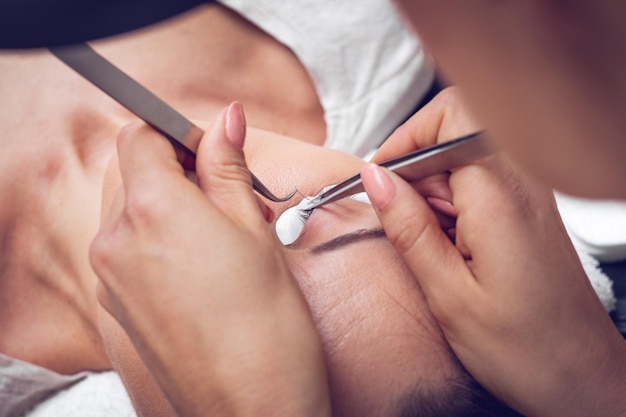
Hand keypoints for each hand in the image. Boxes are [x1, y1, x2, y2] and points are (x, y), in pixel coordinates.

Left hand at [90, 103, 329, 416]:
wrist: (251, 405)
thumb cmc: (264, 324)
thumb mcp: (253, 229)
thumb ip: (228, 167)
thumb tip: (225, 121)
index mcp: (152, 209)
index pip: (140, 135)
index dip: (177, 132)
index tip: (210, 146)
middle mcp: (117, 239)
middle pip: (131, 171)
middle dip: (176, 169)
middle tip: (225, 191)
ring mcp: (112, 275)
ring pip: (130, 210)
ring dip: (169, 205)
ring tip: (221, 231)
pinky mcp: (118, 304)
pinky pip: (128, 249)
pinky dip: (157, 240)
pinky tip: (202, 263)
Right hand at [363, 88, 625, 416]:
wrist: (579, 378)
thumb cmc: (525, 349)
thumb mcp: (447, 293)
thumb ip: (408, 226)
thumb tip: (375, 178)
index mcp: (500, 197)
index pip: (448, 117)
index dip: (406, 140)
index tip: (380, 179)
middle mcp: (522, 185)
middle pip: (452, 136)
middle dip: (416, 174)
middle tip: (406, 224)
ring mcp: (529, 195)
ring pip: (461, 160)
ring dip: (434, 194)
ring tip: (435, 247)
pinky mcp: (527, 210)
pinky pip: (478, 184)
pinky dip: (452, 207)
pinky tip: (453, 247)